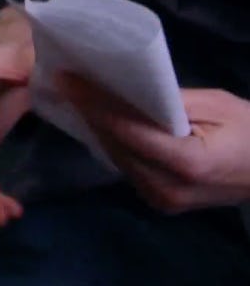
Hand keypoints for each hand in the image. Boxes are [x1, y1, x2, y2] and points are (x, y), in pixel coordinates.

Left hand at [58, 74, 249, 212]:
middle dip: (91, 114)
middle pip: (116, 146)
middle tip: (69, 83)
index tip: (68, 81)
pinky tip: (104, 122)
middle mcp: (166, 189)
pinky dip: (116, 144)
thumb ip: (170, 103)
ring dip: (99, 129)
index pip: (127, 131)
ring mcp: (161, 201)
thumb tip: (124, 94)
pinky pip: (128, 168)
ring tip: (81, 98)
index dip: (94, 105)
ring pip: (117, 159)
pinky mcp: (159, 203)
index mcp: (187, 164)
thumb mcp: (218, 106)